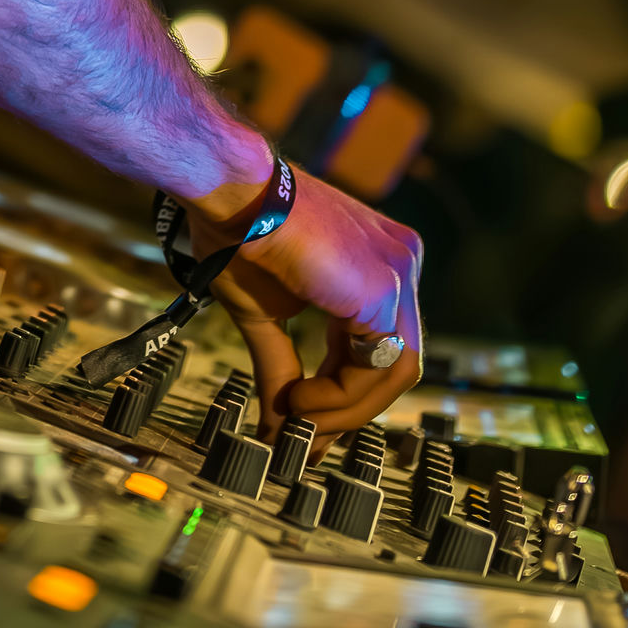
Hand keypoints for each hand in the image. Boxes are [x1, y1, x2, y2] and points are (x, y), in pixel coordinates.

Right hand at [184, 165, 422, 447]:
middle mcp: (399, 262)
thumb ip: (282, 368)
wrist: (228, 191)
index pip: (377, 344)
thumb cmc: (238, 234)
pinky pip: (379, 367)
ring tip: (295, 416)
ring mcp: (399, 272)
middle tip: (303, 435)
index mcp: (375, 263)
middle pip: (395, 362)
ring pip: (397, 372)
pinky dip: (341, 397)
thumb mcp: (266, 315)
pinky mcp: (385, 289)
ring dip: (345, 410)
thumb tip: (277, 430)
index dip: (343, 393)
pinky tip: (299, 399)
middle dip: (348, 408)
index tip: (304, 426)